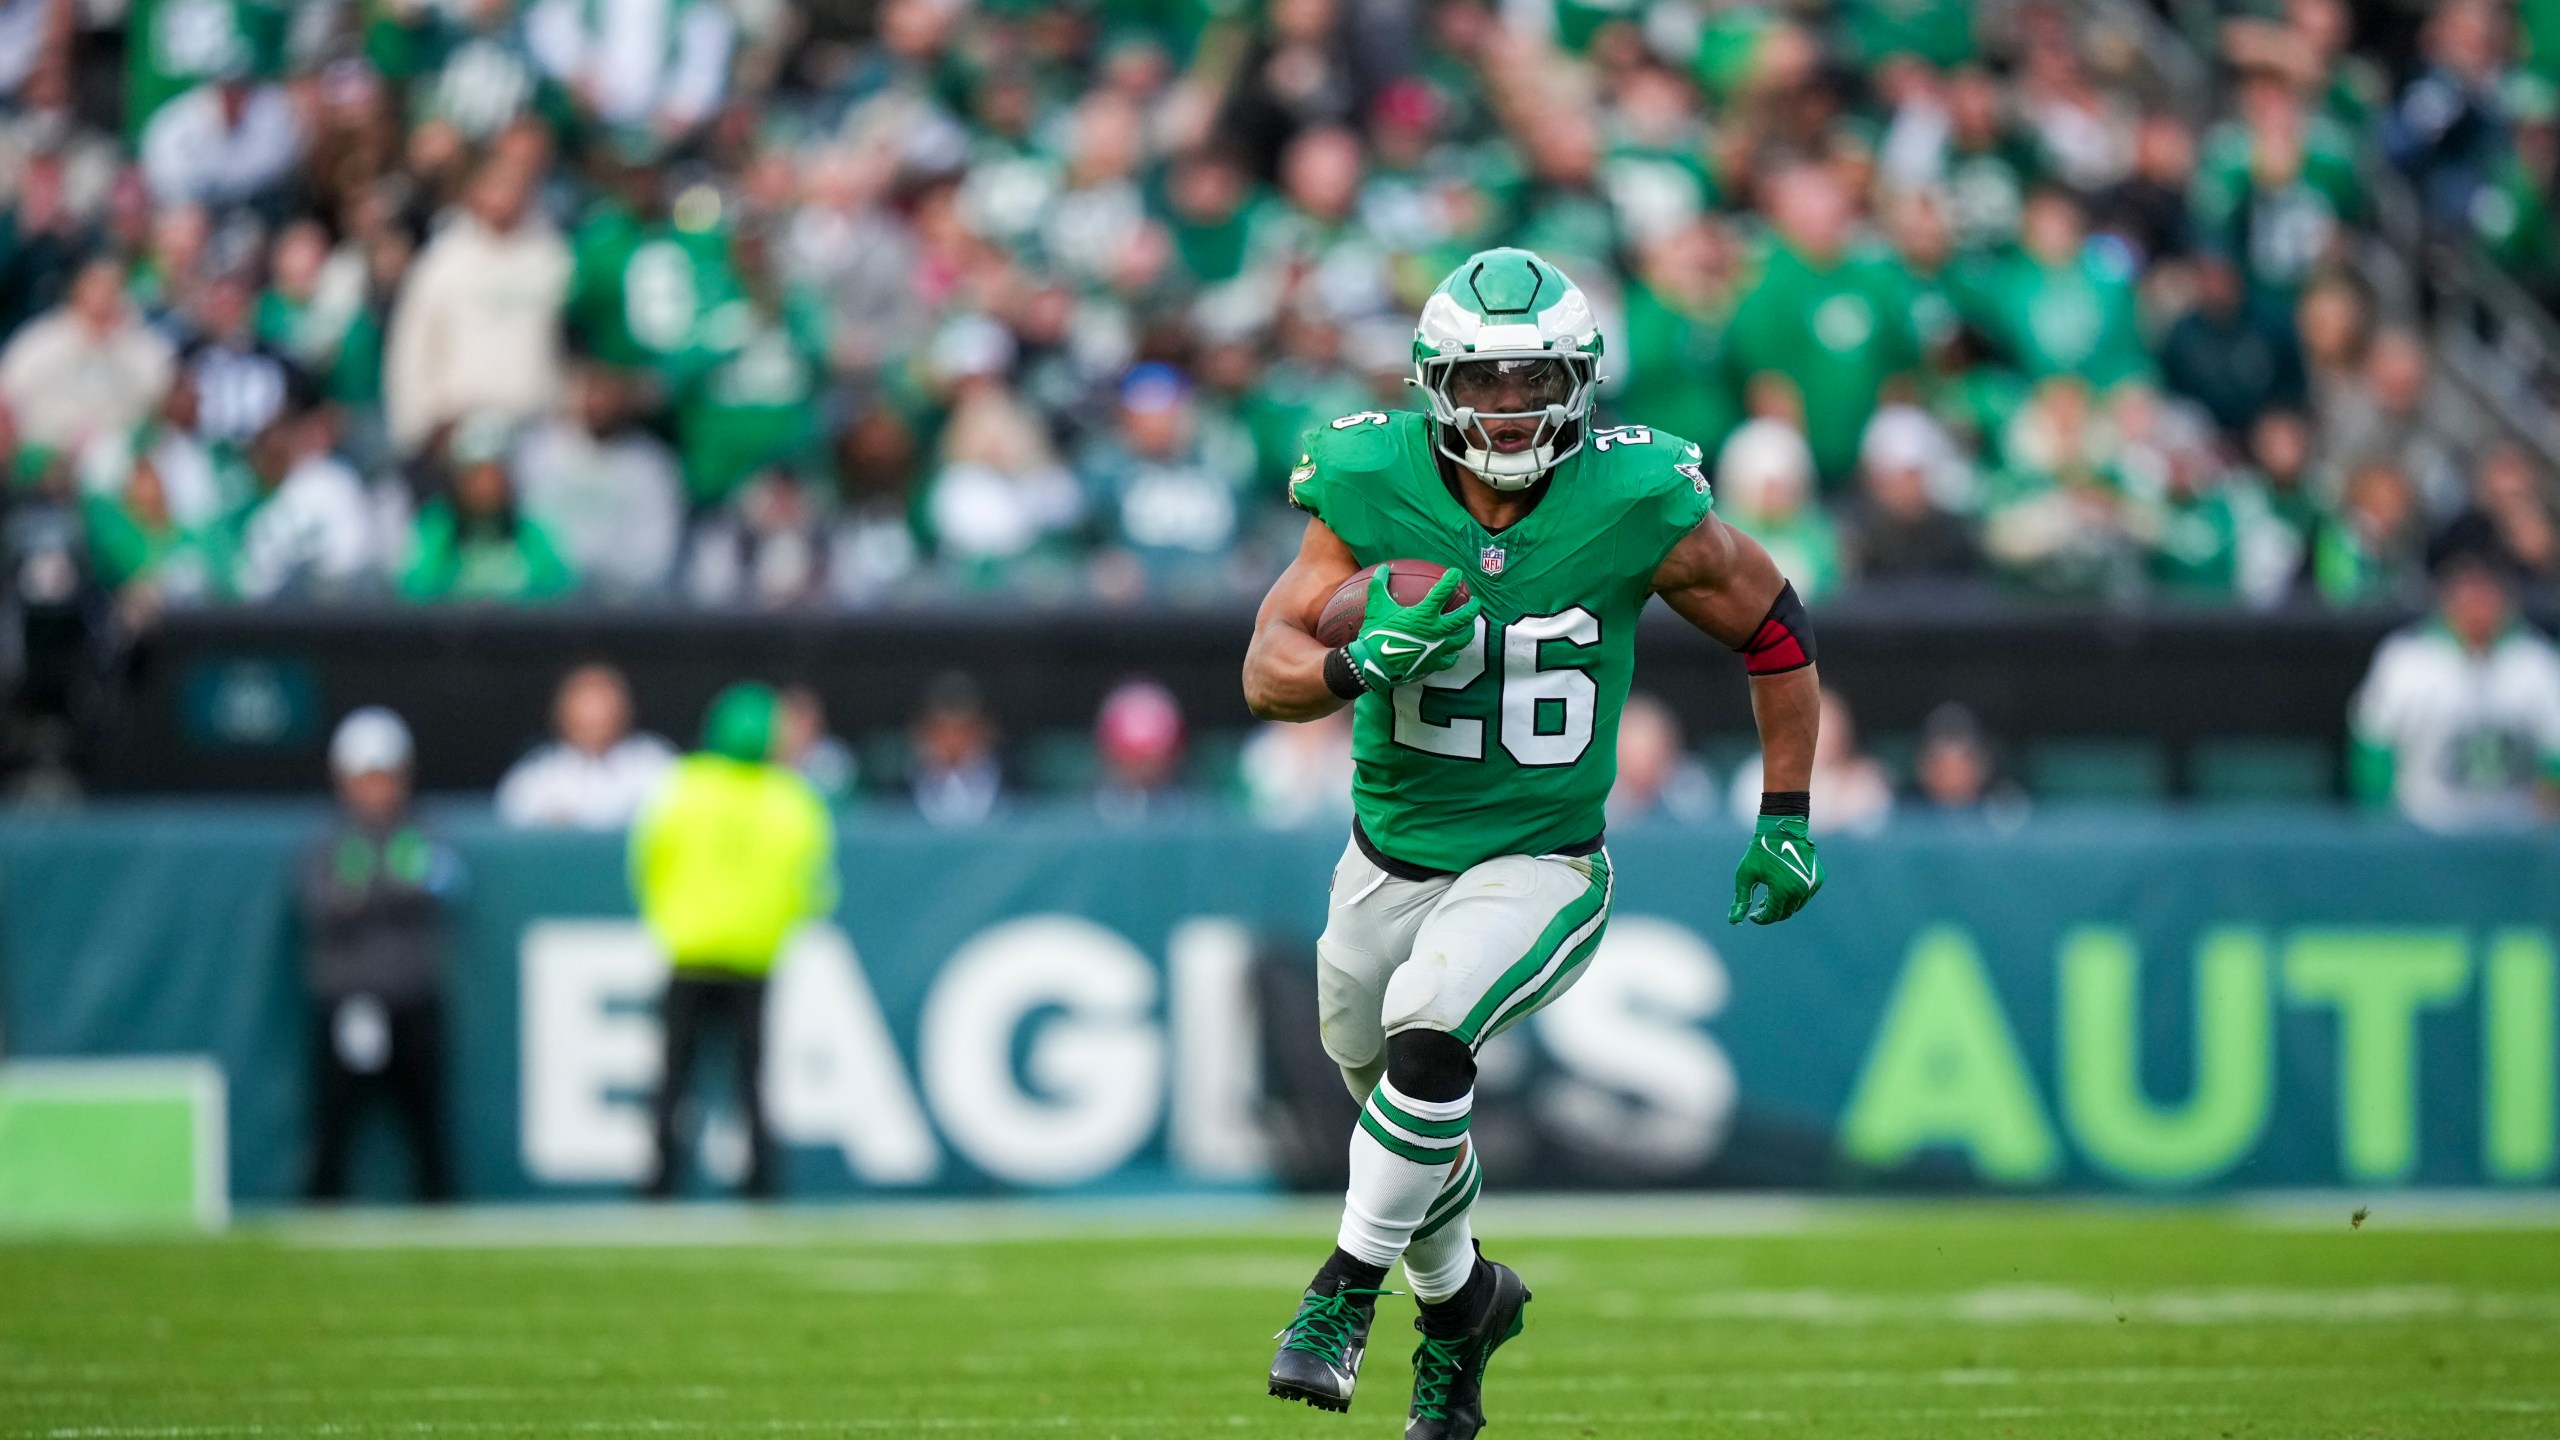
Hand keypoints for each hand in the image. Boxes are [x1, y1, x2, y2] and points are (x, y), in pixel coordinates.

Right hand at [1342, 568, 1480, 689]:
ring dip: (1468, 630)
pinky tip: (1454, 653)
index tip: (1457, 573)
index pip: (1443, 591)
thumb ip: (1380, 586)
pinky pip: (1450, 659)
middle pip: (1463, 618)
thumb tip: (1382, 568)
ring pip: (1462, 638)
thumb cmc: (1376, 634)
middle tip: (1475, 601)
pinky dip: (1454, 654)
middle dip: (1472, 607)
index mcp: (1424, 614)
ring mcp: (1438, 648)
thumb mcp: (1377, 607)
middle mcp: (1436, 630)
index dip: (1452, 579)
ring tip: (1469, 625)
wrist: (1375, 664)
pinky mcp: (1434, 663)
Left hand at [1729, 815, 1821, 924]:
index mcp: (1782, 890)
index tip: (1752, 915)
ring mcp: (1811, 884)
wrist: (1781, 830)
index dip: (1760, 918)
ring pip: (1796, 906)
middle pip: (1785, 913)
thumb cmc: (1760, 851)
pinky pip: (1805, 896)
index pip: (1772, 915)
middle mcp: (1800, 890)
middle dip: (1771, 914)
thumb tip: (1733, 922)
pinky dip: (1794, 897)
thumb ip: (1741, 900)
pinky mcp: (1818, 879)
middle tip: (1759, 908)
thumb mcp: (1745, 875)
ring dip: (1782, 906)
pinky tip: (1782, 890)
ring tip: (1768, 899)